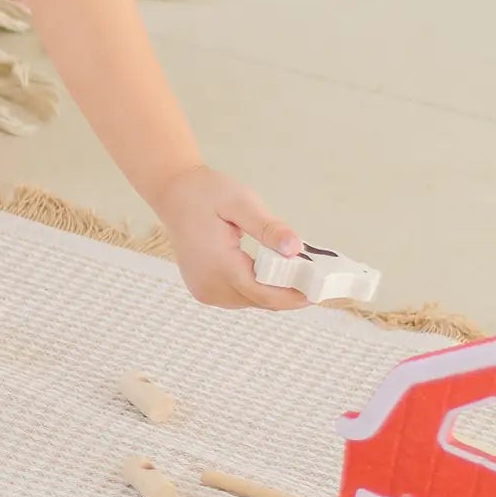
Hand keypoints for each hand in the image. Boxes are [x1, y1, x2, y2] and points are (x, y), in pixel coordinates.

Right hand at [149, 165, 311, 311]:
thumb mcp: (241, 203)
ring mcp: (205, 291)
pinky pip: (240, 297)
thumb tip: (296, 248)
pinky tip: (273, 272)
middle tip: (319, 277)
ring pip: (252, 302)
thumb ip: (269, 228)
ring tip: (299, 273)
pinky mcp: (205, 290)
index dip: (296, 296)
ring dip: (276, 291)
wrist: (173, 195)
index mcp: (219, 267)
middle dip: (291, 293)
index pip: (265, 294)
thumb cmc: (206, 194)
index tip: (322, 290)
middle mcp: (209, 286)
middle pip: (261, 301)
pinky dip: (259, 288)